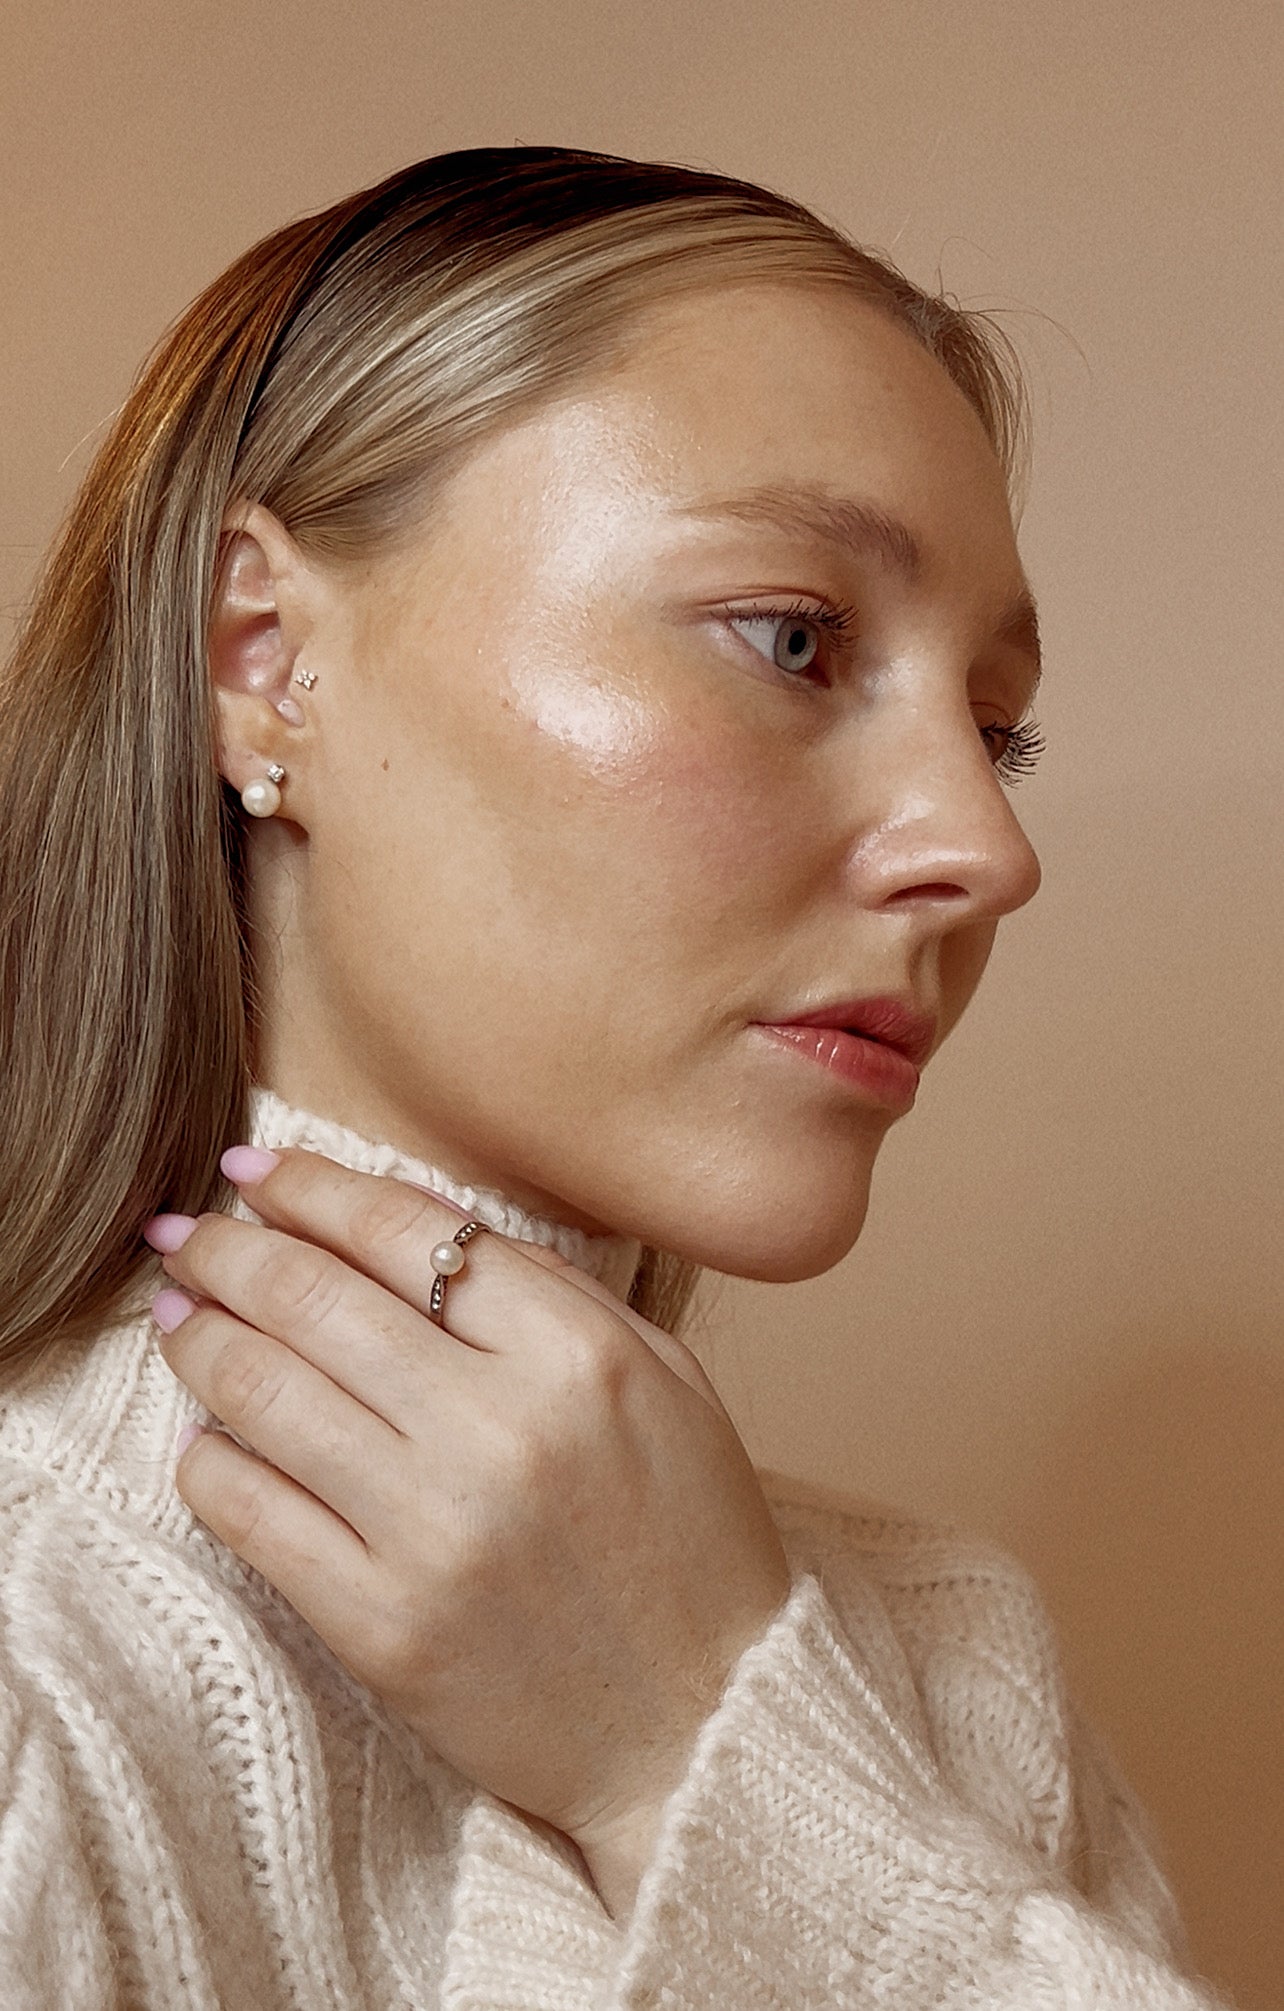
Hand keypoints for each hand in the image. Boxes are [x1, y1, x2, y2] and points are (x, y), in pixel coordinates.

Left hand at [144, 1146, 792, 1886]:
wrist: (707, 1723)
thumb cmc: (689, 1540)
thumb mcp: (667, 1382)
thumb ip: (556, 1295)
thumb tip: (415, 1233)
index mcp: (579, 1353)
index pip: (405, 1230)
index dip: (311, 1188)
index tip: (255, 1172)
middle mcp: (502, 1429)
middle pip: (314, 1298)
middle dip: (227, 1250)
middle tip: (186, 1234)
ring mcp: (435, 1531)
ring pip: (264, 1394)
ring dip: (198, 1339)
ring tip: (177, 1316)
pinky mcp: (381, 1626)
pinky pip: (252, 1514)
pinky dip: (208, 1460)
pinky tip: (204, 1435)